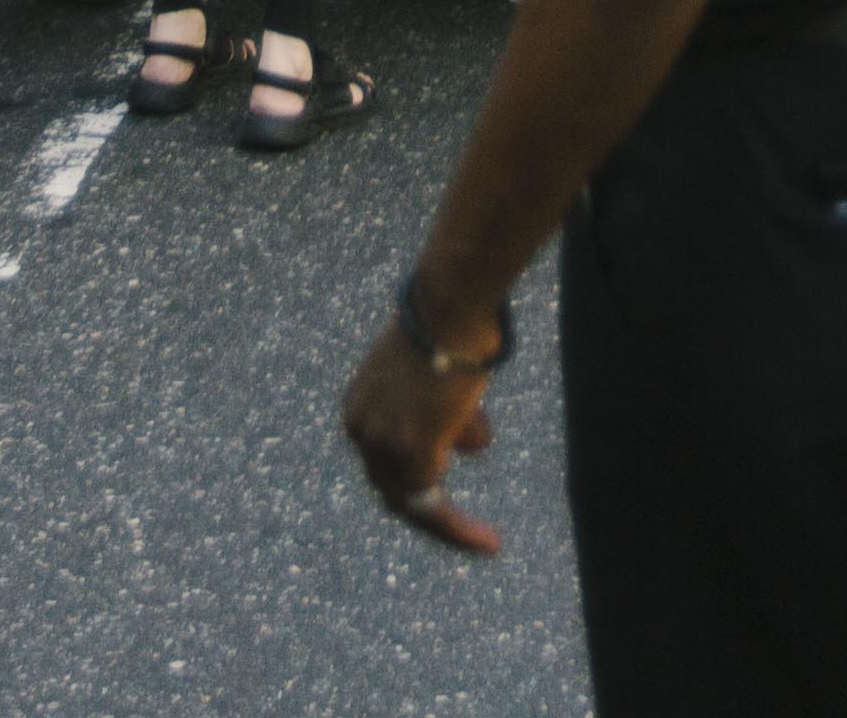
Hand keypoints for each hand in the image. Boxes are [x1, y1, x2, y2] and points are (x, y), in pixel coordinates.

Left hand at [339, 317, 506, 557]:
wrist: (450, 305)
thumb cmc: (452, 326)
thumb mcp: (441, 376)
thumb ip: (447, 416)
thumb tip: (471, 444)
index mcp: (360, 408)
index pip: (382, 460)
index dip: (416, 482)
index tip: (445, 494)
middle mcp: (361, 429)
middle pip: (392, 490)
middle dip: (430, 514)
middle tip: (465, 534)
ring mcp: (382, 443)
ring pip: (414, 503)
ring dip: (450, 525)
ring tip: (485, 541)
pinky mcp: (411, 452)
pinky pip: (433, 507)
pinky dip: (458, 529)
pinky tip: (486, 541)